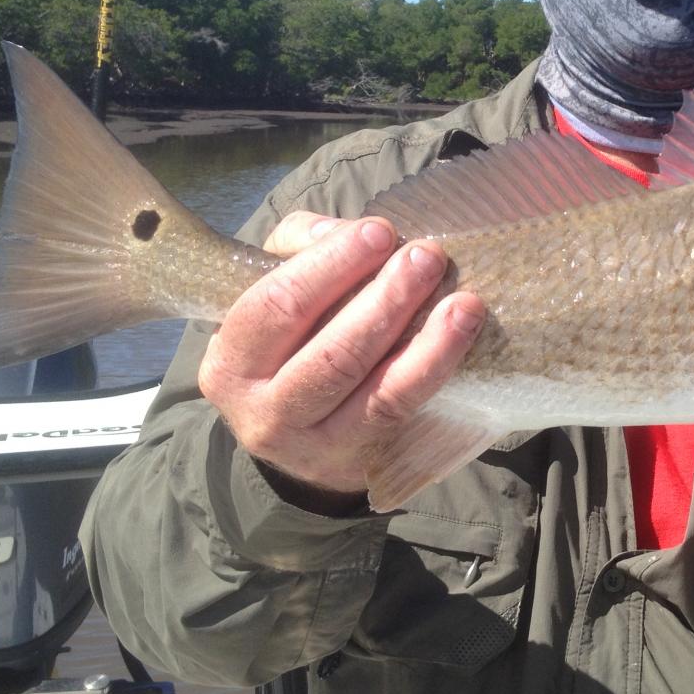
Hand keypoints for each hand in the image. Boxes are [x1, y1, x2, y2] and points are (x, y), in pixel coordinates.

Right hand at [197, 211, 485, 510]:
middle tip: (426, 257)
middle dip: (385, 299)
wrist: (296, 435)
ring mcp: (313, 446)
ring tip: (462, 301)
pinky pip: (401, 410)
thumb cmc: (290, 341)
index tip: (378, 232)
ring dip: (426, 340)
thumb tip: (346, 232)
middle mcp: (262, 411)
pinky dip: (434, 369)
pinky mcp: (357, 461)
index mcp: (230, 362)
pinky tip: (460, 334)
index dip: (329, 266)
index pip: (275, 307)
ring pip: (375, 390)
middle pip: (331, 353)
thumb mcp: (272, 292)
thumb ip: (298, 248)